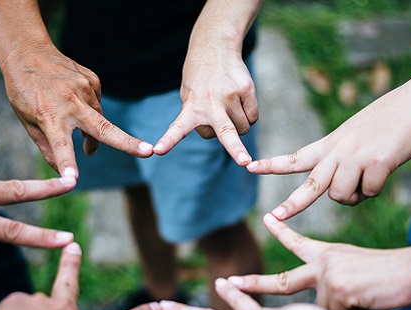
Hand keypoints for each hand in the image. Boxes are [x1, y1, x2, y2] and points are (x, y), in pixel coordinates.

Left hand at [1, 43, 153, 178]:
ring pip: (100, 119)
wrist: (28, 51)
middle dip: (127, 142)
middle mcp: (70, 102)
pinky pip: (97, 103)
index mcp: (49, 116)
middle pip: (103, 128)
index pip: (60, 146)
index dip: (67, 164)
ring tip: (81, 133)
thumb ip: (46, 147)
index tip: (71, 180)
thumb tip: (62, 172)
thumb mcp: (27, 121)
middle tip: (148, 152)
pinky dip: (90, 110)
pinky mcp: (93, 80)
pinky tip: (75, 102)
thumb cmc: (23, 90)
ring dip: (94, 131)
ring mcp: (84, 88)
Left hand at [153, 44, 257, 164]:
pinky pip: (253, 117)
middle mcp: (211, 103)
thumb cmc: (199, 79)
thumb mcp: (188, 95)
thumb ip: (196, 118)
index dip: (168, 141)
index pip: (177, 128)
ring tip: (228, 108)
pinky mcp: (247, 89)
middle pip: (225, 131)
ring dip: (238, 126)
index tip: (157, 151)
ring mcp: (231, 96)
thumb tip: (217, 135)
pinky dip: (248, 115)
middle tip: (244, 161)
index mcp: (191, 107)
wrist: (215, 46)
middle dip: (235, 149)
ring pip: (242, 129)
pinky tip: (239, 101)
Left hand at [227, 214, 410, 309]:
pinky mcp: (338, 290)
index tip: (267, 218)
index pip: (298, 242)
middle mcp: (323, 262)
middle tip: (228, 283)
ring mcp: (328, 276)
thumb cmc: (393, 276)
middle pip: (282, 281)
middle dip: (253, 284)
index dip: (282, 231)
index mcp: (329, 255)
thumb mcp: (358, 281)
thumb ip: (338, 294)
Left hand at [247, 85, 410, 213]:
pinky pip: (370, 192)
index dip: (273, 164)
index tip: (250, 166)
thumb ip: (340, 164)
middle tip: (274, 217)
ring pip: (342, 196)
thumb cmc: (386, 123)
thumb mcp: (354, 138)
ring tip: (369, 176)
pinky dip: (377, 188)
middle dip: (292, 204)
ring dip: (355, 196)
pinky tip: (385, 170)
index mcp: (330, 145)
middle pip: (311, 185)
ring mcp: (357, 157)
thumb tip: (338, 196)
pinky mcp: (377, 163)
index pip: (295, 157)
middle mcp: (338, 151)